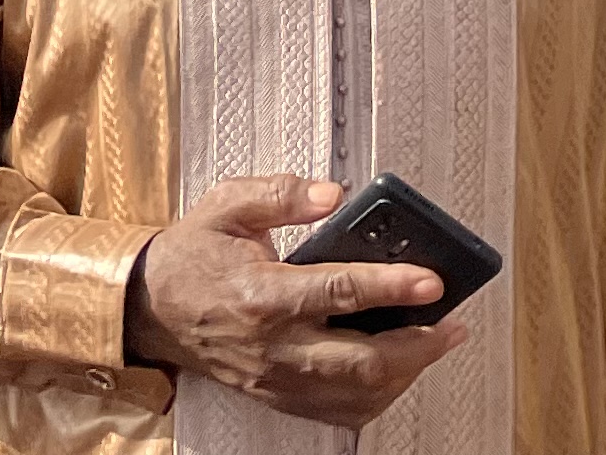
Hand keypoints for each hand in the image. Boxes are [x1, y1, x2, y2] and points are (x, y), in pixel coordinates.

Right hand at [126, 177, 464, 427]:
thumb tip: (335, 195)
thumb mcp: (228, 204)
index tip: (433, 281)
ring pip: (356, 394)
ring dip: (406, 373)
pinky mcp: (278, 396)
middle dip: (418, 346)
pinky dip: (377, 395)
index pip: (340, 293)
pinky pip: (338, 412)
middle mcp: (273, 346)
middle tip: (452, 323)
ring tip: (436, 342)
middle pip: (361, 361)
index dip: (392, 287)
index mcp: (263, 294)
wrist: (152, 308)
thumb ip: (283, 193)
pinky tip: (397, 368)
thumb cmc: (196, 254)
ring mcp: (276, 379)